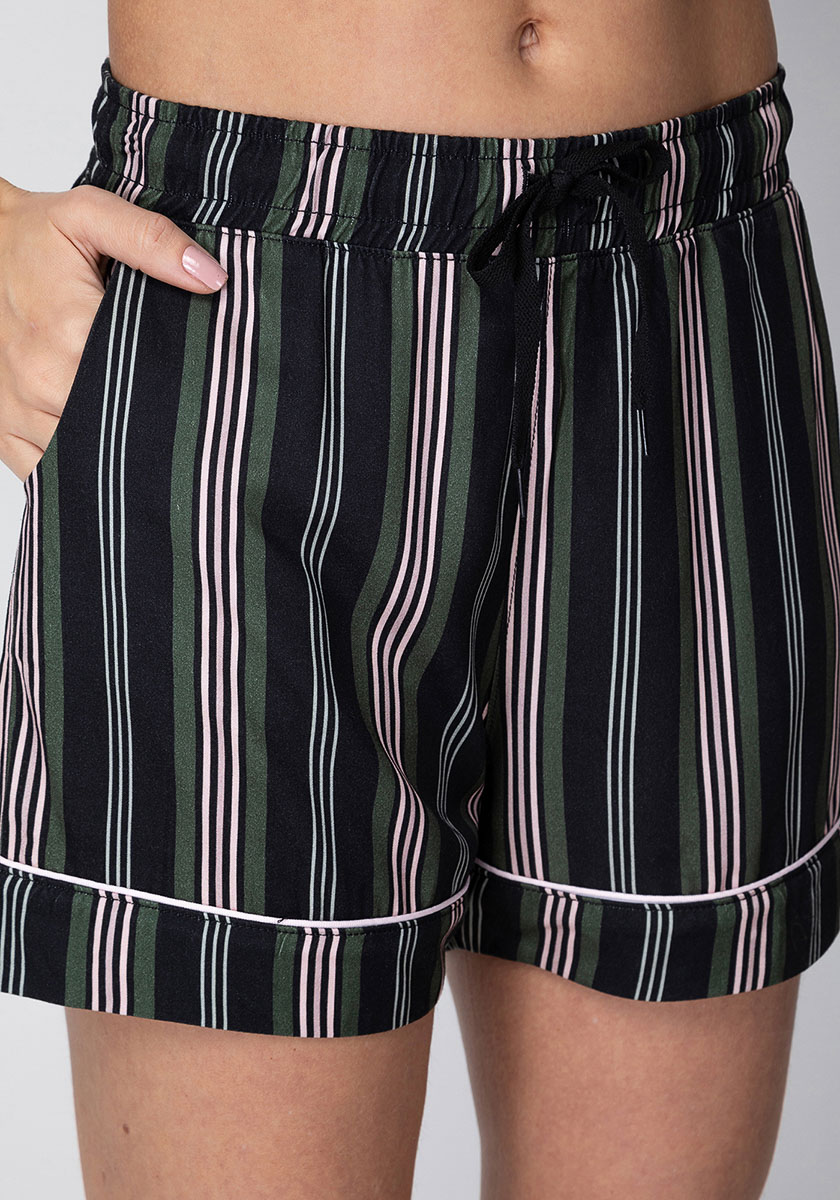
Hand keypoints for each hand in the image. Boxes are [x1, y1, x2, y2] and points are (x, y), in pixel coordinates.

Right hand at [0, 176, 227, 481]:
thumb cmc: (31, 235)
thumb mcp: (91, 215)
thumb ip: (152, 240)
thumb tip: (211, 277)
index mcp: (69, 333)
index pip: (146, 393)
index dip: (180, 401)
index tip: (203, 400)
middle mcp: (40, 382)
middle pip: (118, 433)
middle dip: (153, 432)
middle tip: (182, 423)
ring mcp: (17, 411)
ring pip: (83, 459)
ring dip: (116, 455)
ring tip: (149, 440)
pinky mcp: (2, 430)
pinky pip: (42, 472)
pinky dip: (75, 470)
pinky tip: (104, 457)